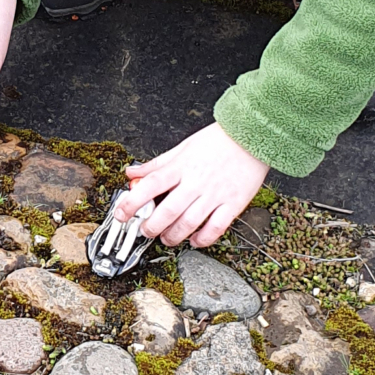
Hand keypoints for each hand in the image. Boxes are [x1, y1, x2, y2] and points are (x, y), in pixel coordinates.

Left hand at [115, 123, 270, 247]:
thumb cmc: (217, 141)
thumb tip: (132, 172)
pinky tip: (194, 240)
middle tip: (145, 231)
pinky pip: (216, 228)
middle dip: (151, 227)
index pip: (150, 185)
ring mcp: (215, 194)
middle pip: (167, 211)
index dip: (132, 202)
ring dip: (173, 236)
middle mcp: (196, 182)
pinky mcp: (233, 204)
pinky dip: (202, 239)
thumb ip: (156, 164)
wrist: (252, 134)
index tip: (121, 214)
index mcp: (181, 167)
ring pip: (188, 224)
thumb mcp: (182, 148)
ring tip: (166, 238)